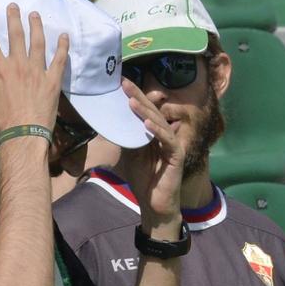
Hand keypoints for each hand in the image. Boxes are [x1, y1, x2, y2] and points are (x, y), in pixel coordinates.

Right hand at [0, 2, 66, 138]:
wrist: (24, 133)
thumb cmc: (1, 118)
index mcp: (0, 70)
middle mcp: (19, 65)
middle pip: (16, 36)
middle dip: (14, 19)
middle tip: (14, 6)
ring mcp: (38, 71)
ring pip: (38, 43)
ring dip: (36, 26)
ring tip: (35, 15)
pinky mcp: (52, 79)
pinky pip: (60, 59)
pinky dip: (62, 47)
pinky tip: (64, 35)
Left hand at [115, 80, 187, 231]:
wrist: (152, 202)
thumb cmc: (142, 178)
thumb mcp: (127, 154)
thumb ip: (123, 138)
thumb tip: (108, 123)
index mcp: (152, 133)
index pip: (142, 111)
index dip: (133, 97)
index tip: (120, 83)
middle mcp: (163, 135)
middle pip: (151, 111)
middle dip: (138, 96)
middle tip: (124, 83)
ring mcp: (171, 144)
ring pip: (158, 122)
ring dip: (145, 111)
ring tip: (131, 100)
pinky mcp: (177, 155)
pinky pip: (167, 140)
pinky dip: (157, 131)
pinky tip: (147, 123)